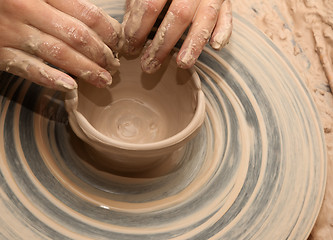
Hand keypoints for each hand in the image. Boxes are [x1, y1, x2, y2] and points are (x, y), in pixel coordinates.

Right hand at [0, 0, 121, 90]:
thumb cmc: (12, 0)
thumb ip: (65, 3)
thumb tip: (100, 24)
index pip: (88, 14)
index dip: (109, 32)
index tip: (119, 44)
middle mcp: (26, 8)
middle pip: (77, 35)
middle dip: (101, 54)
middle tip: (114, 65)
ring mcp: (11, 31)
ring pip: (58, 53)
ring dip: (86, 69)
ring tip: (103, 80)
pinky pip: (28, 68)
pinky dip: (51, 78)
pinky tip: (71, 86)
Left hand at [121, 0, 231, 72]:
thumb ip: (137, 6)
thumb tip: (126, 34)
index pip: (150, 5)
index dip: (138, 28)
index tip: (130, 47)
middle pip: (178, 15)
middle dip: (162, 44)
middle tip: (149, 65)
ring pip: (205, 19)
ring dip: (193, 44)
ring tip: (182, 64)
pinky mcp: (225, 2)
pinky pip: (227, 17)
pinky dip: (223, 31)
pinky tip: (215, 46)